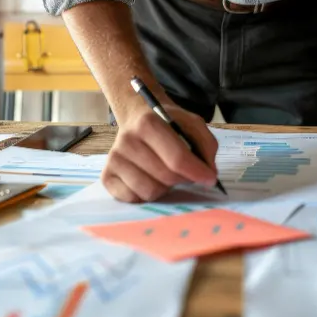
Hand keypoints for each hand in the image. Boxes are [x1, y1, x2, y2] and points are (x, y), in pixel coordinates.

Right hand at [102, 101, 218, 201]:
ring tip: (166, 174)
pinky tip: (150, 180)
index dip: (197, 172)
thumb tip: (209, 173)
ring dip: (165, 188)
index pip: (176, 158)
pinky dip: (146, 195)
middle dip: (183, 179)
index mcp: (148, 123)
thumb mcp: (192, 123)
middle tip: (186, 173)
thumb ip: (206, 145)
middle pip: (165, 177)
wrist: (137, 117)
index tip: (210, 179)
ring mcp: (114, 159)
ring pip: (150, 191)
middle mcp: (127, 140)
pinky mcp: (107, 176)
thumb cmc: (167, 123)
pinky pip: (133, 199)